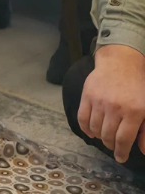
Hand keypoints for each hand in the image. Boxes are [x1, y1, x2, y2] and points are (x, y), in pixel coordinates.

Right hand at [78, 45, 144, 164]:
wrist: (121, 63)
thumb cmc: (138, 87)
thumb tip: (142, 150)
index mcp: (134, 112)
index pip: (124, 139)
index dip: (121, 152)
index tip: (120, 158)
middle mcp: (115, 108)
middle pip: (108, 136)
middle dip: (110, 145)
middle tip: (113, 145)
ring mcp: (99, 101)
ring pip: (95, 128)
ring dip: (99, 136)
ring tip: (104, 136)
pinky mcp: (87, 95)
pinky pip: (82, 117)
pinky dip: (85, 128)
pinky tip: (90, 131)